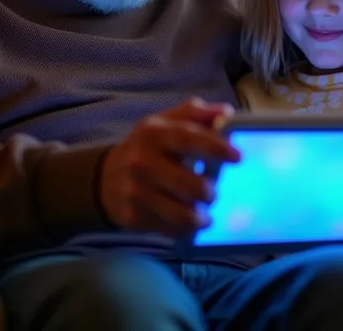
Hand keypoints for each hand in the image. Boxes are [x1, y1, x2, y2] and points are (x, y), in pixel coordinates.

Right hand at [98, 98, 240, 236]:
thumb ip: (196, 114)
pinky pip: (171, 230)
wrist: (104, 178)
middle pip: (191, 185)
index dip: (215, 148)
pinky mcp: (134, 217)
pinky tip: (189, 221)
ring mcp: (137, 192)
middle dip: (210, 192)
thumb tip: (226, 113)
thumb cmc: (146, 148)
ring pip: (183, 214)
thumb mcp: (164, 123)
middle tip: (214, 192)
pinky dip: (186, 228)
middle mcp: (143, 162)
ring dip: (202, 216)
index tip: (238, 156)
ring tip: (205, 212)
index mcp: (153, 134)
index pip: (188, 139)